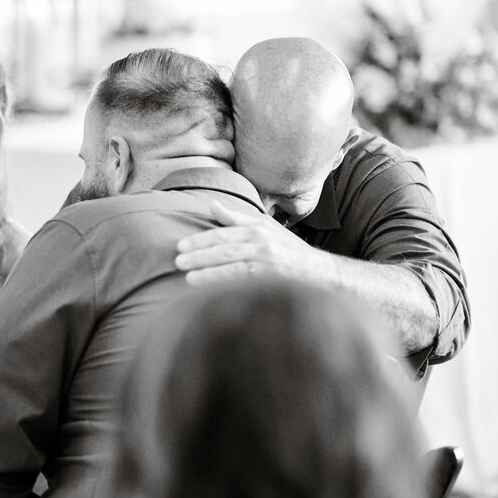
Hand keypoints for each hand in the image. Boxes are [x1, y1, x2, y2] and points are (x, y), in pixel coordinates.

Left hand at [175, 201, 318, 283]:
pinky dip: (227, 286)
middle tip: (178, 261)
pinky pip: (245, 283)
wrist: (319, 272)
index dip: (200, 240)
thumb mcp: (264, 228)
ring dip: (209, 272)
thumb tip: (211, 205)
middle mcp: (262, 243)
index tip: (181, 246)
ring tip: (189, 278)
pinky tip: (211, 292)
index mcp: (257, 229)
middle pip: (225, 249)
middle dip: (200, 255)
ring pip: (233, 266)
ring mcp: (268, 263)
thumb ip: (237, 219)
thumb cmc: (286, 249)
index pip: (223, 233)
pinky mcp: (273, 281)